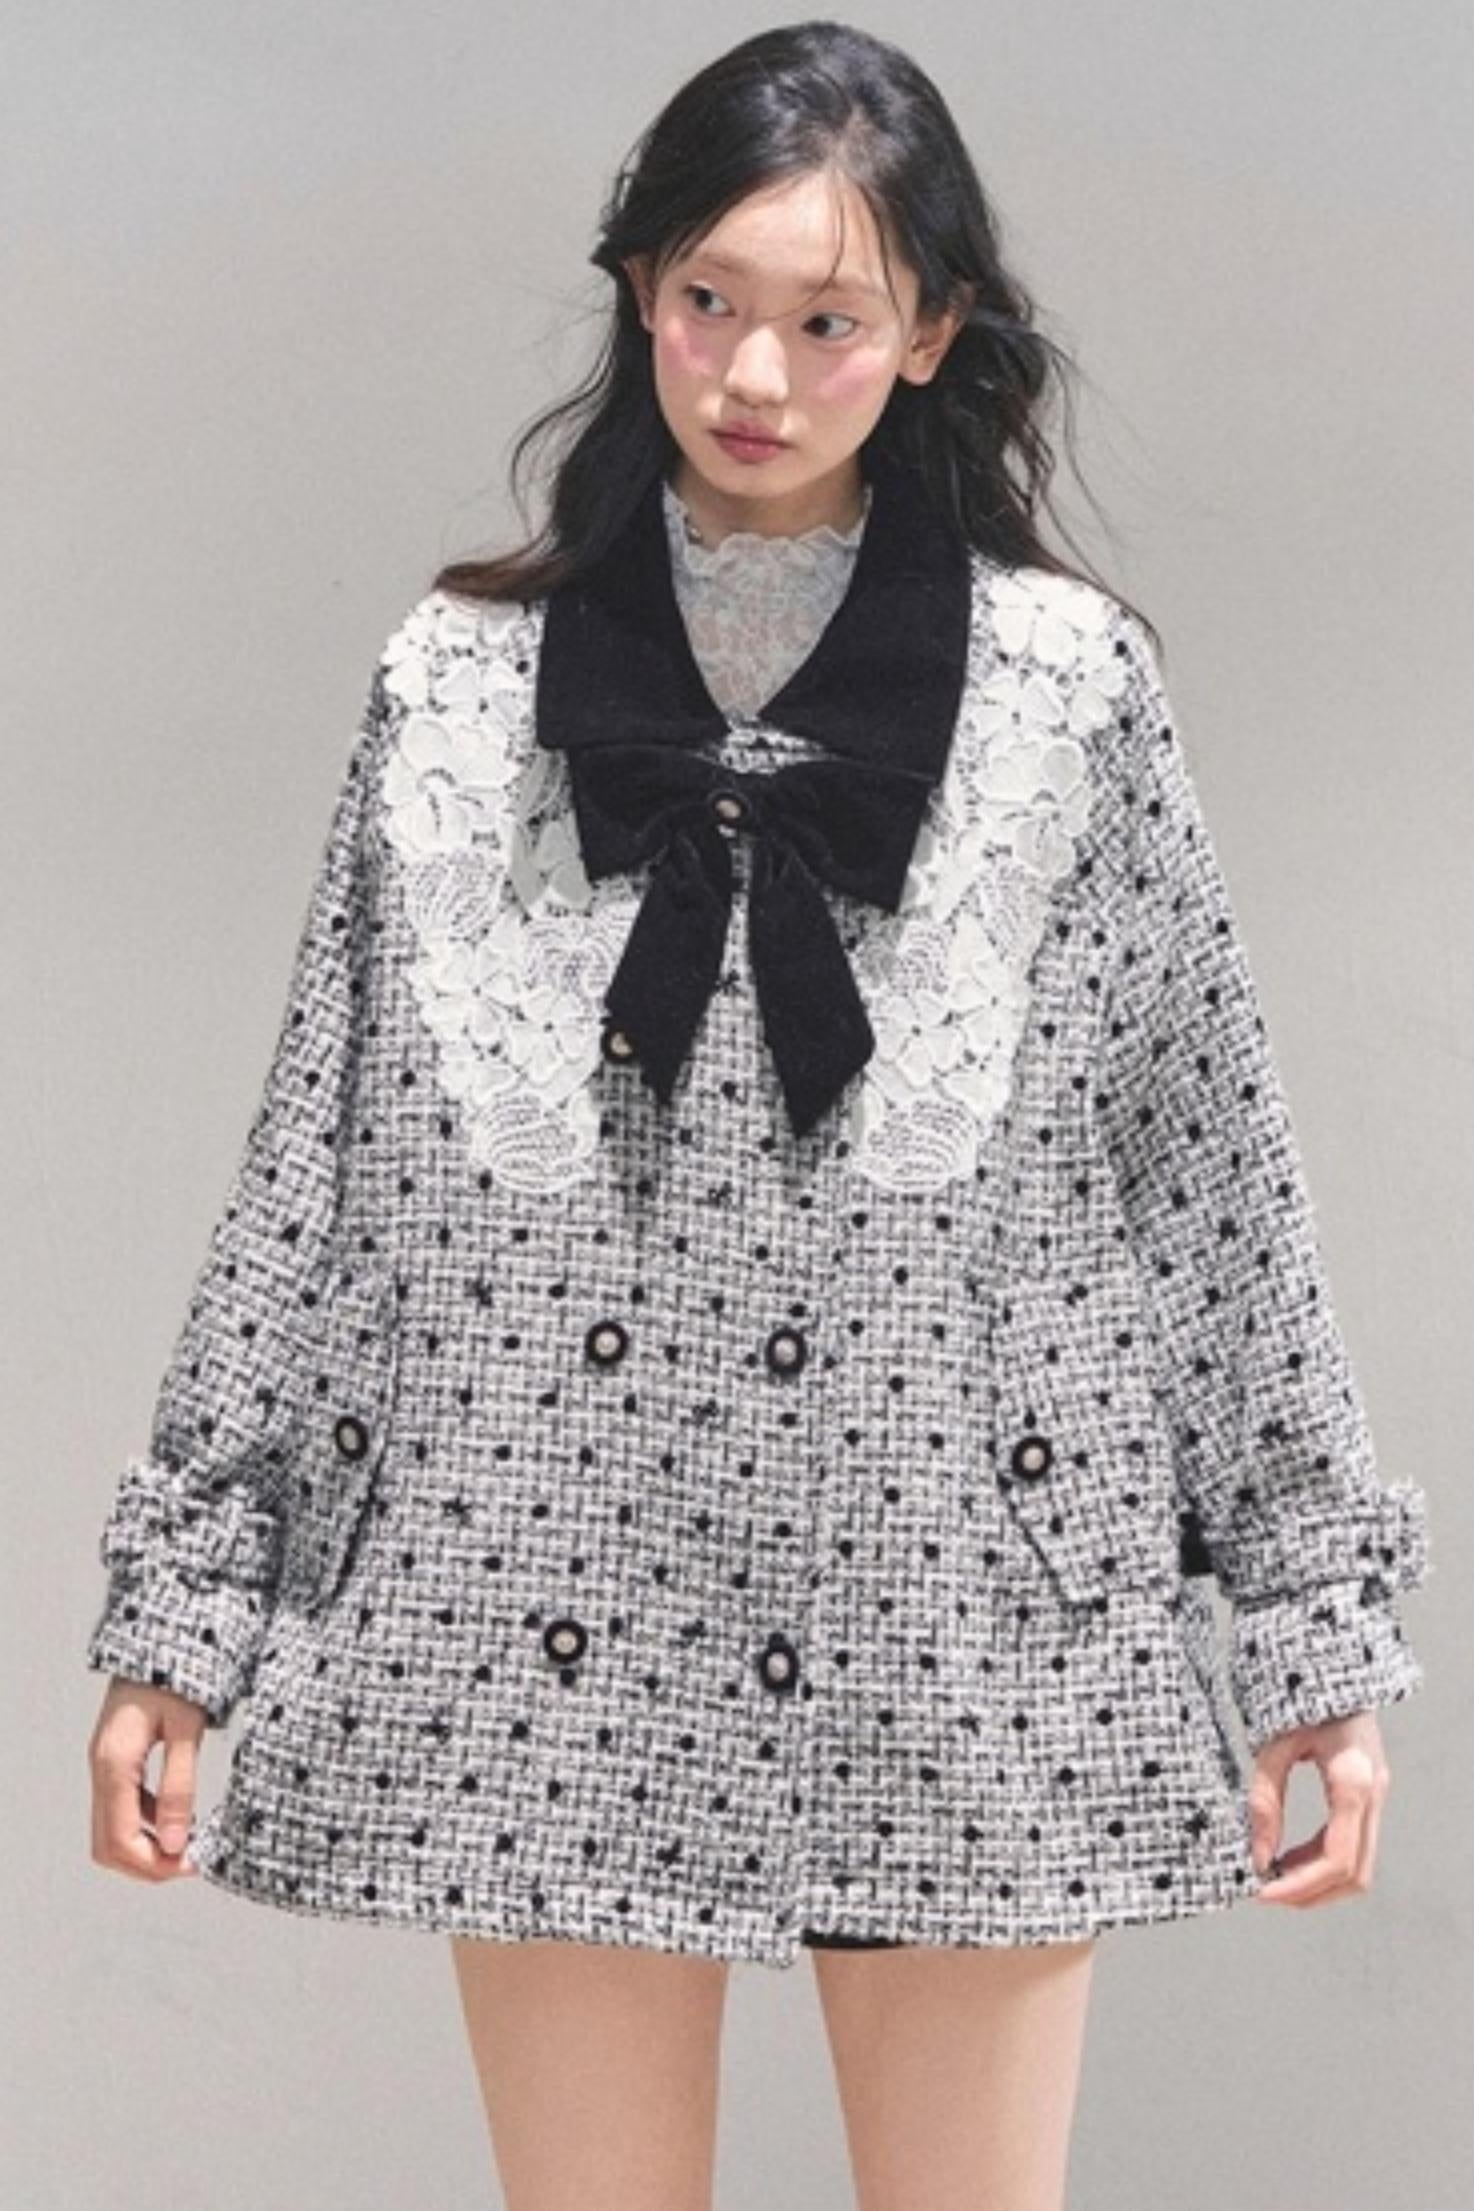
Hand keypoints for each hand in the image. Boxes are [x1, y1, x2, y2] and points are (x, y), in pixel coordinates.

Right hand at [88, 1675, 207, 1881]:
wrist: (158, 1636)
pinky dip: (147, 1824)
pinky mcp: (116, 1759)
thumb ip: (180, 1786)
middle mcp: (101, 1768)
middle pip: (108, 1845)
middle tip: (191, 1864)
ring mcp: (105, 1765)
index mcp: (114, 1763)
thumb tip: (177, 1843)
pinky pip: (123, 1807)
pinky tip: (179, 1818)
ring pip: (112, 1829)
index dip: (155, 1865)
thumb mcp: (187, 1728)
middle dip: (147, 1864)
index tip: (192, 1866)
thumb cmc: (176, 1672)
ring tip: (190, 1844)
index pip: (120, 1841)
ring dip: (147, 1846)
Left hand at [1248, 1709, 1389, 1907]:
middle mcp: (1373, 1792)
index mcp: (1352, 1780)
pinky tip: (1289, 1855)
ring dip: (1318, 1882)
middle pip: (1355, 1875)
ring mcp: (1376, 1794)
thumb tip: (1258, 1855)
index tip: (1262, 1892)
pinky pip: (1353, 1844)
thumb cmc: (1299, 1694)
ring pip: (1360, 1867)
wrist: (1329, 1662)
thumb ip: (1265, 1800)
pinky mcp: (1369, 1793)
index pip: (1337, 1859)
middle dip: (1310, 1893)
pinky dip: (1322, 1861)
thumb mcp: (1273, 1744)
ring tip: (1273, 1873)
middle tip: (1265, 1893)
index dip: (1300, 1886)